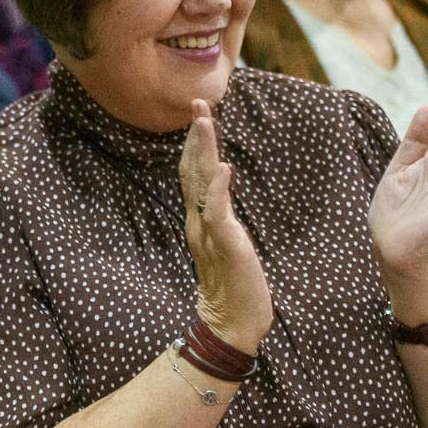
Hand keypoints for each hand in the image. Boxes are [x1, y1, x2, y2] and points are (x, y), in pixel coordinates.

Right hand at [179, 99, 272, 353]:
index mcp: (200, 219)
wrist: (233, 323)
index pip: (194, 173)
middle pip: (192, 170)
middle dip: (197, 136)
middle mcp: (199, 221)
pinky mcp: (225, 245)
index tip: (199, 114)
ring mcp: (209, 232)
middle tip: (198, 103)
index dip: (195, 143)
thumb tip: (222, 190)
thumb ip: (220, 216)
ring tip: (206, 123)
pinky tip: (224, 168)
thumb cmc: (234, 284)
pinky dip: (219, 189)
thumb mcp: (226, 243)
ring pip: (201, 184)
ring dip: (204, 152)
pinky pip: (219, 213)